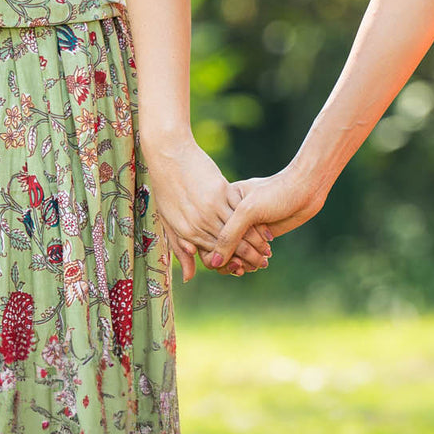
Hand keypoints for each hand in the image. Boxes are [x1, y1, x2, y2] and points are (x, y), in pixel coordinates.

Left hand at [143, 135, 270, 281]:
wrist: (169, 156)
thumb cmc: (165, 189)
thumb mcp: (168, 222)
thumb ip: (179, 249)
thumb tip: (188, 277)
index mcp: (186, 231)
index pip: (214, 253)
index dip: (231, 262)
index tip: (244, 268)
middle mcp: (200, 221)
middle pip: (229, 244)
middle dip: (248, 256)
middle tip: (263, 262)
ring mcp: (211, 205)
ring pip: (238, 229)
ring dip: (255, 241)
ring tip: (268, 248)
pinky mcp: (220, 189)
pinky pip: (239, 209)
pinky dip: (252, 218)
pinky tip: (263, 225)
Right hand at [205, 165, 326, 270]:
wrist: (305, 189)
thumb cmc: (276, 193)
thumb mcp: (249, 211)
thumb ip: (230, 235)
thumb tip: (215, 263)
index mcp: (223, 201)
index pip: (210, 233)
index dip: (217, 251)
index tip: (231, 260)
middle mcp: (231, 213)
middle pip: (220, 244)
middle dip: (231, 259)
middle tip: (242, 267)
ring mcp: (245, 224)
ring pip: (234, 251)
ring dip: (242, 262)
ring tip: (255, 265)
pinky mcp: (258, 233)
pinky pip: (247, 252)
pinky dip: (251, 260)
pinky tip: (261, 263)